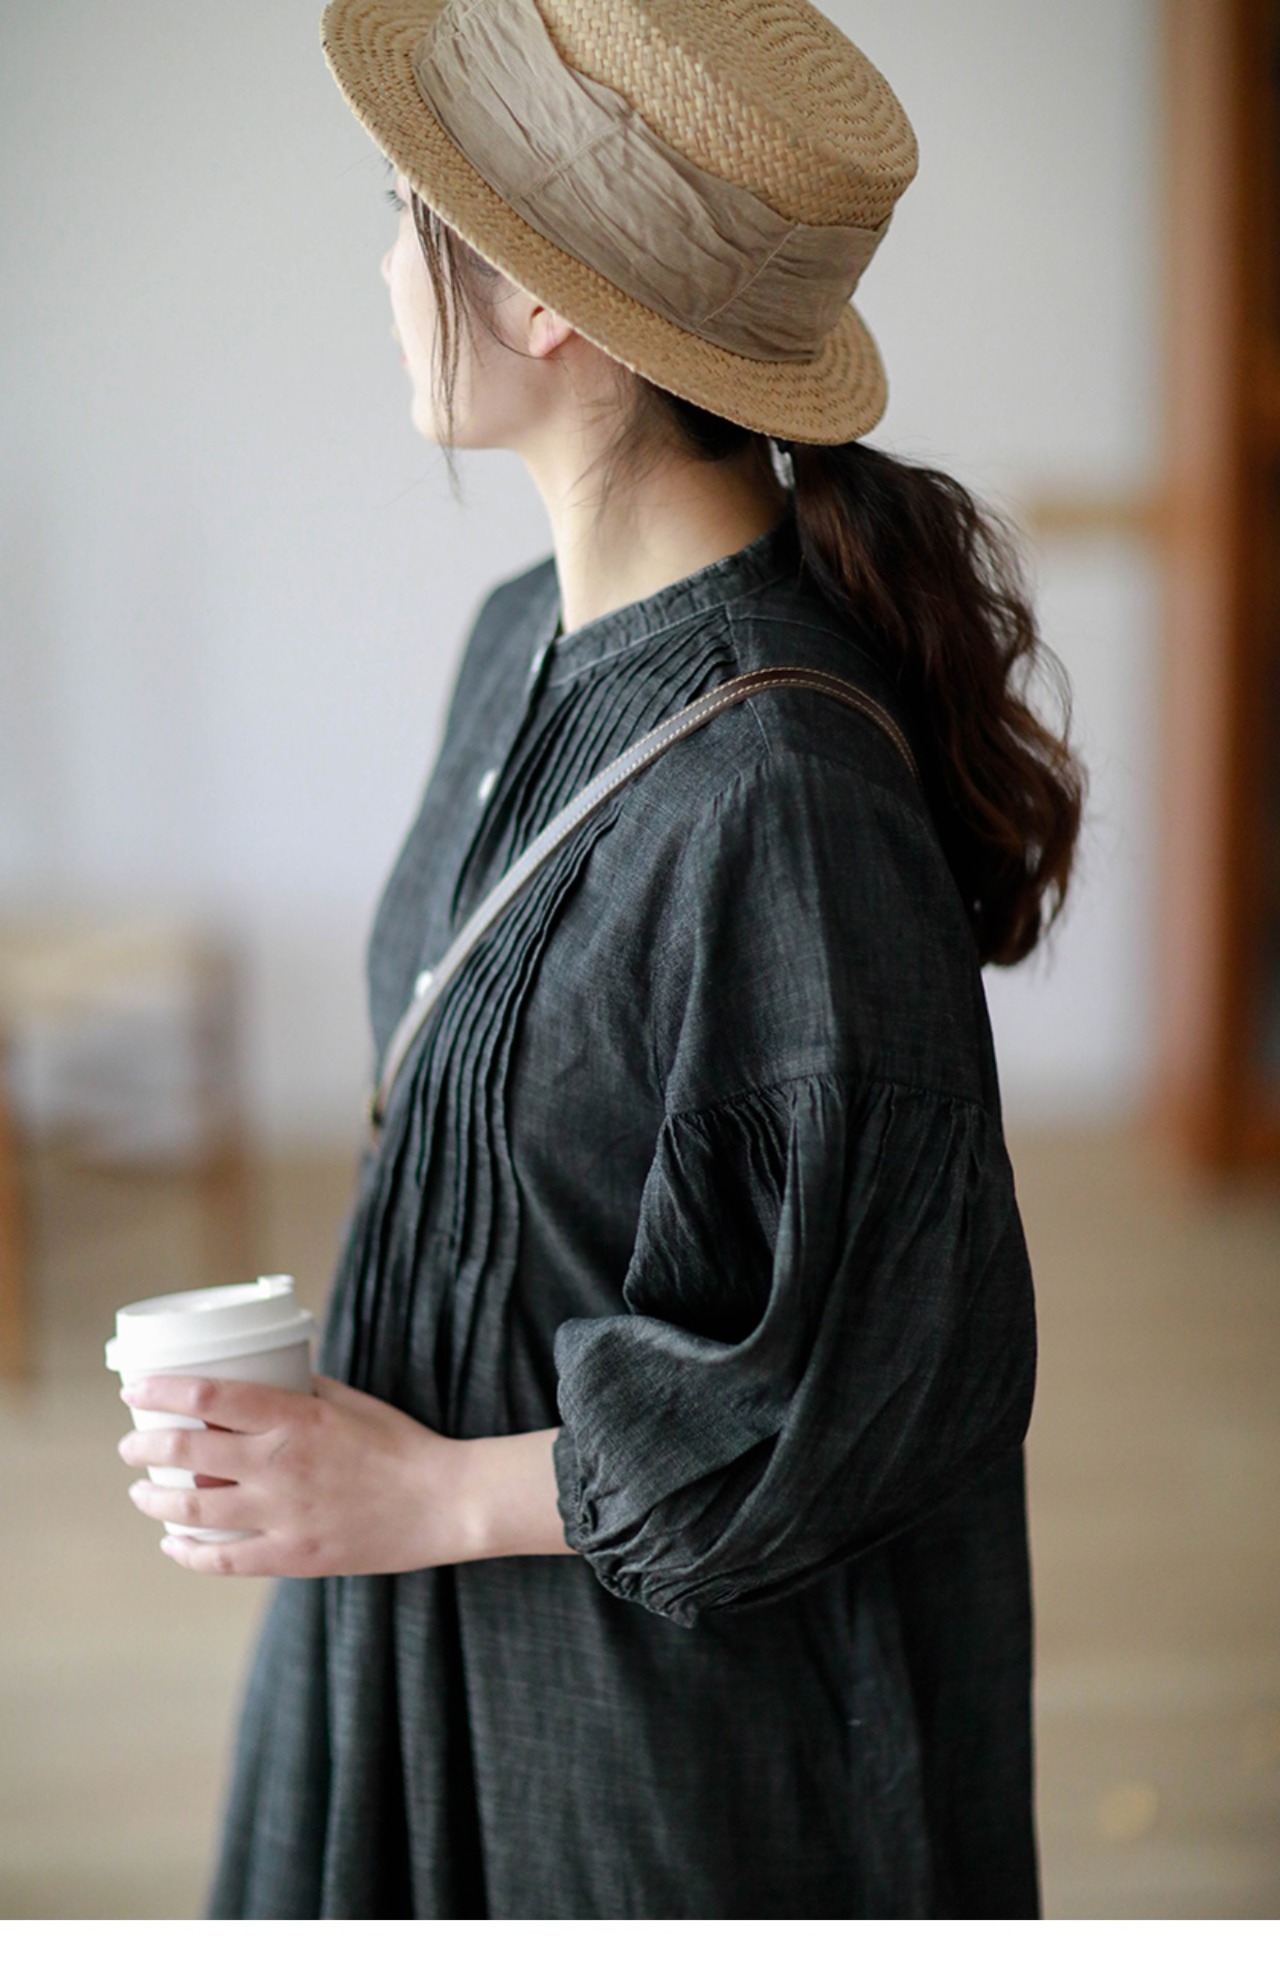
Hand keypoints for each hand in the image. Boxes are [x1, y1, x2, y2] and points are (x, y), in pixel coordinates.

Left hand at [117, 1373, 476, 1578]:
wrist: (443, 1503)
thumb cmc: (401, 1445)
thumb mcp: (351, 1401)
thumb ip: (304, 1391)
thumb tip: (267, 1379)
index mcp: (295, 1417)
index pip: (210, 1395)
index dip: (163, 1391)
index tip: (135, 1389)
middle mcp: (280, 1464)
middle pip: (188, 1452)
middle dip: (145, 1447)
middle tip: (131, 1445)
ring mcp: (283, 1514)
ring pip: (193, 1510)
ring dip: (155, 1500)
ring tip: (142, 1493)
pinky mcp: (293, 1555)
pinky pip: (224, 1560)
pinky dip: (188, 1553)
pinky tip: (173, 1545)